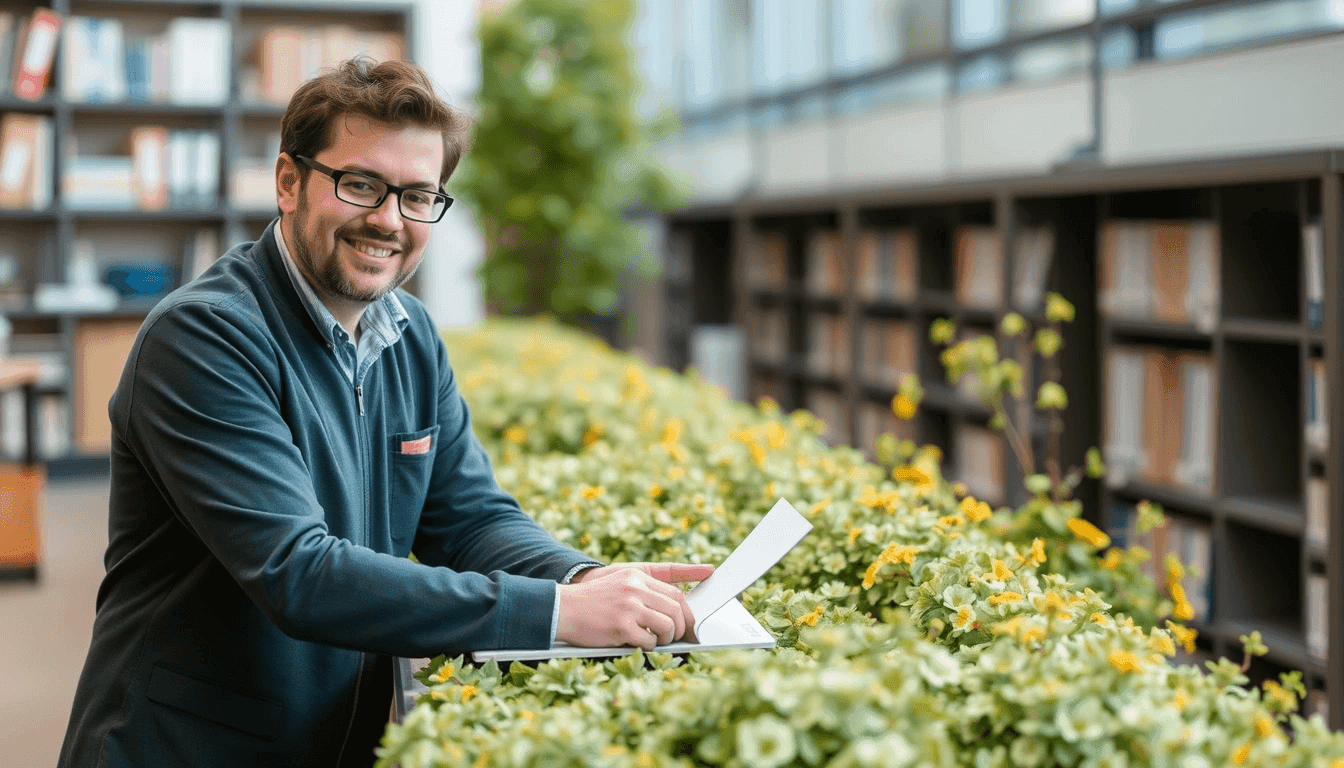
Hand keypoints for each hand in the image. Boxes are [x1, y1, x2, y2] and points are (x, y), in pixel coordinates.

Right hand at [557, 562, 713, 650]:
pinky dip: (648, 647)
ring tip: (658, 641)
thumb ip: (643, 589)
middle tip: (677, 637)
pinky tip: (638, 644)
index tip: (691, 622)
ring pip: (667, 626)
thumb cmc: (591, 601)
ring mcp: (629, 607)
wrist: (562, 609)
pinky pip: (649, 642)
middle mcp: (635, 588)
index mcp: (637, 576)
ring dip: (667, 639)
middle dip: (681, 627)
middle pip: (676, 609)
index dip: (687, 611)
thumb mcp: (619, 583)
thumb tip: (673, 606)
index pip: (675, 592)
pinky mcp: (621, 626)